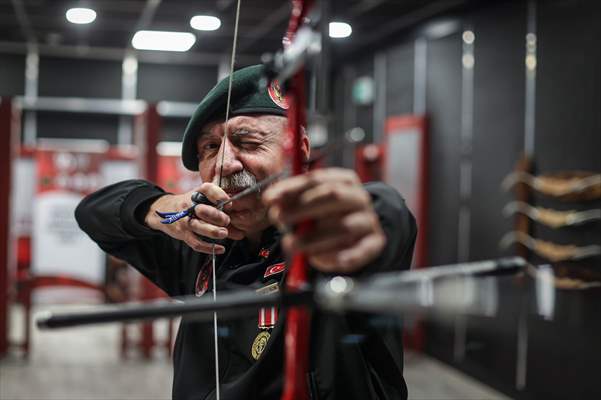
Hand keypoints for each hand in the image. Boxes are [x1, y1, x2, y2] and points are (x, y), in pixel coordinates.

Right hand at [145, 183, 244, 253]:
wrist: (164, 210)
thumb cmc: (190, 203)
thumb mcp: (202, 195)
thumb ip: (220, 202)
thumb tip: (240, 215)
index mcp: (197, 192)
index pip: (207, 189)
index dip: (218, 195)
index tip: (229, 202)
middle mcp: (190, 205)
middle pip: (202, 210)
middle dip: (216, 216)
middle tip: (227, 220)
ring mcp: (185, 220)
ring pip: (199, 227)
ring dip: (213, 231)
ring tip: (224, 233)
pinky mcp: (183, 234)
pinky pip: (196, 242)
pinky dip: (209, 247)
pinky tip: (221, 248)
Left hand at [263, 168, 385, 273]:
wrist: (364, 232)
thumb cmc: (331, 214)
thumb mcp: (313, 203)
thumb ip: (294, 201)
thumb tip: (273, 202)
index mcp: (344, 180)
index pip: (316, 178)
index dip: (291, 188)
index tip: (270, 199)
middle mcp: (359, 198)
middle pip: (333, 196)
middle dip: (302, 208)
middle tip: (280, 219)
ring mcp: (369, 221)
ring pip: (343, 227)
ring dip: (313, 238)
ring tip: (291, 245)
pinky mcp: (374, 244)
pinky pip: (357, 252)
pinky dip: (335, 258)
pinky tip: (316, 261)